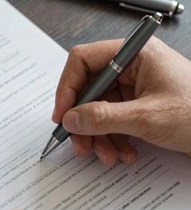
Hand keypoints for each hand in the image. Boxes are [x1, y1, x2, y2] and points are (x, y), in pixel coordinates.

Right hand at [52, 37, 190, 165]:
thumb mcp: (147, 118)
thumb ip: (103, 117)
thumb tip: (70, 119)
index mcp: (134, 53)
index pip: (83, 60)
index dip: (68, 88)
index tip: (62, 116)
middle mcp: (131, 65)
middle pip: (89, 89)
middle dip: (84, 121)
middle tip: (81, 145)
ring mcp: (135, 85)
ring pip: (99, 108)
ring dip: (99, 135)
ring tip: (109, 156)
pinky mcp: (138, 103)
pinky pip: (113, 119)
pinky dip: (114, 138)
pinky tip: (125, 153)